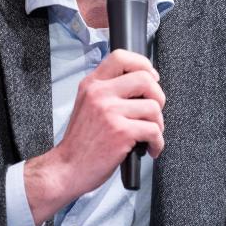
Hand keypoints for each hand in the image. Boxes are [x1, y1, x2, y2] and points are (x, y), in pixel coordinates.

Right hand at [24, 49, 164, 223]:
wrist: (67, 168)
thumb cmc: (80, 142)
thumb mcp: (86, 105)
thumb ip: (107, 91)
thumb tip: (141, 84)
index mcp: (92, 84)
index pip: (121, 56)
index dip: (143, 64)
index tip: (151, 77)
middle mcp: (99, 94)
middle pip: (145, 78)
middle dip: (158, 96)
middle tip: (154, 111)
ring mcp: (110, 112)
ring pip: (153, 106)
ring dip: (158, 124)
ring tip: (150, 134)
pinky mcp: (121, 132)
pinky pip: (154, 130)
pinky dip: (157, 142)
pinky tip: (149, 148)